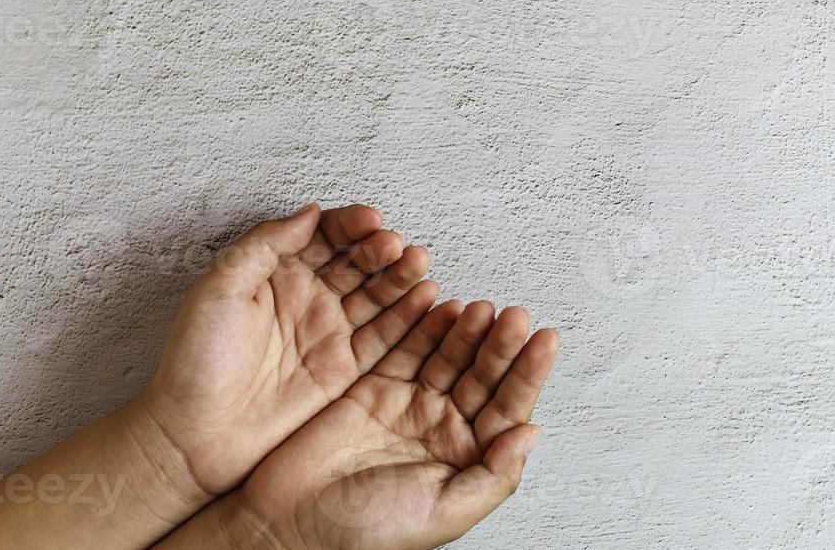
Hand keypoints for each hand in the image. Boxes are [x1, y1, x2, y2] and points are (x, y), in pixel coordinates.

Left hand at [134, 203, 438, 496]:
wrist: (193, 436)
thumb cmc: (195, 362)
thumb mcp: (218, 288)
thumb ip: (264, 245)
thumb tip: (310, 212)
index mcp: (277, 273)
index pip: (324, 236)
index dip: (350, 225)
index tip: (370, 220)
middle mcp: (309, 298)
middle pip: (357, 262)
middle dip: (381, 249)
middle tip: (394, 246)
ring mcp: (330, 333)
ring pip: (377, 295)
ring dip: (401, 276)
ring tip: (419, 262)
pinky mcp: (345, 369)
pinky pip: (384, 337)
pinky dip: (408, 316)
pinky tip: (426, 297)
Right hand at [218, 299, 558, 549]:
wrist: (289, 525)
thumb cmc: (364, 535)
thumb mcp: (441, 513)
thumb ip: (493, 477)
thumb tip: (531, 434)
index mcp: (467, 457)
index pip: (508, 407)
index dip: (527, 373)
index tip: (545, 341)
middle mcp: (444, 428)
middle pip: (483, 375)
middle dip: (500, 344)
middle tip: (514, 316)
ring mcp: (410, 404)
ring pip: (449, 356)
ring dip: (467, 331)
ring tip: (479, 308)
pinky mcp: (376, 388)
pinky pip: (407, 349)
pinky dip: (424, 327)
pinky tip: (441, 307)